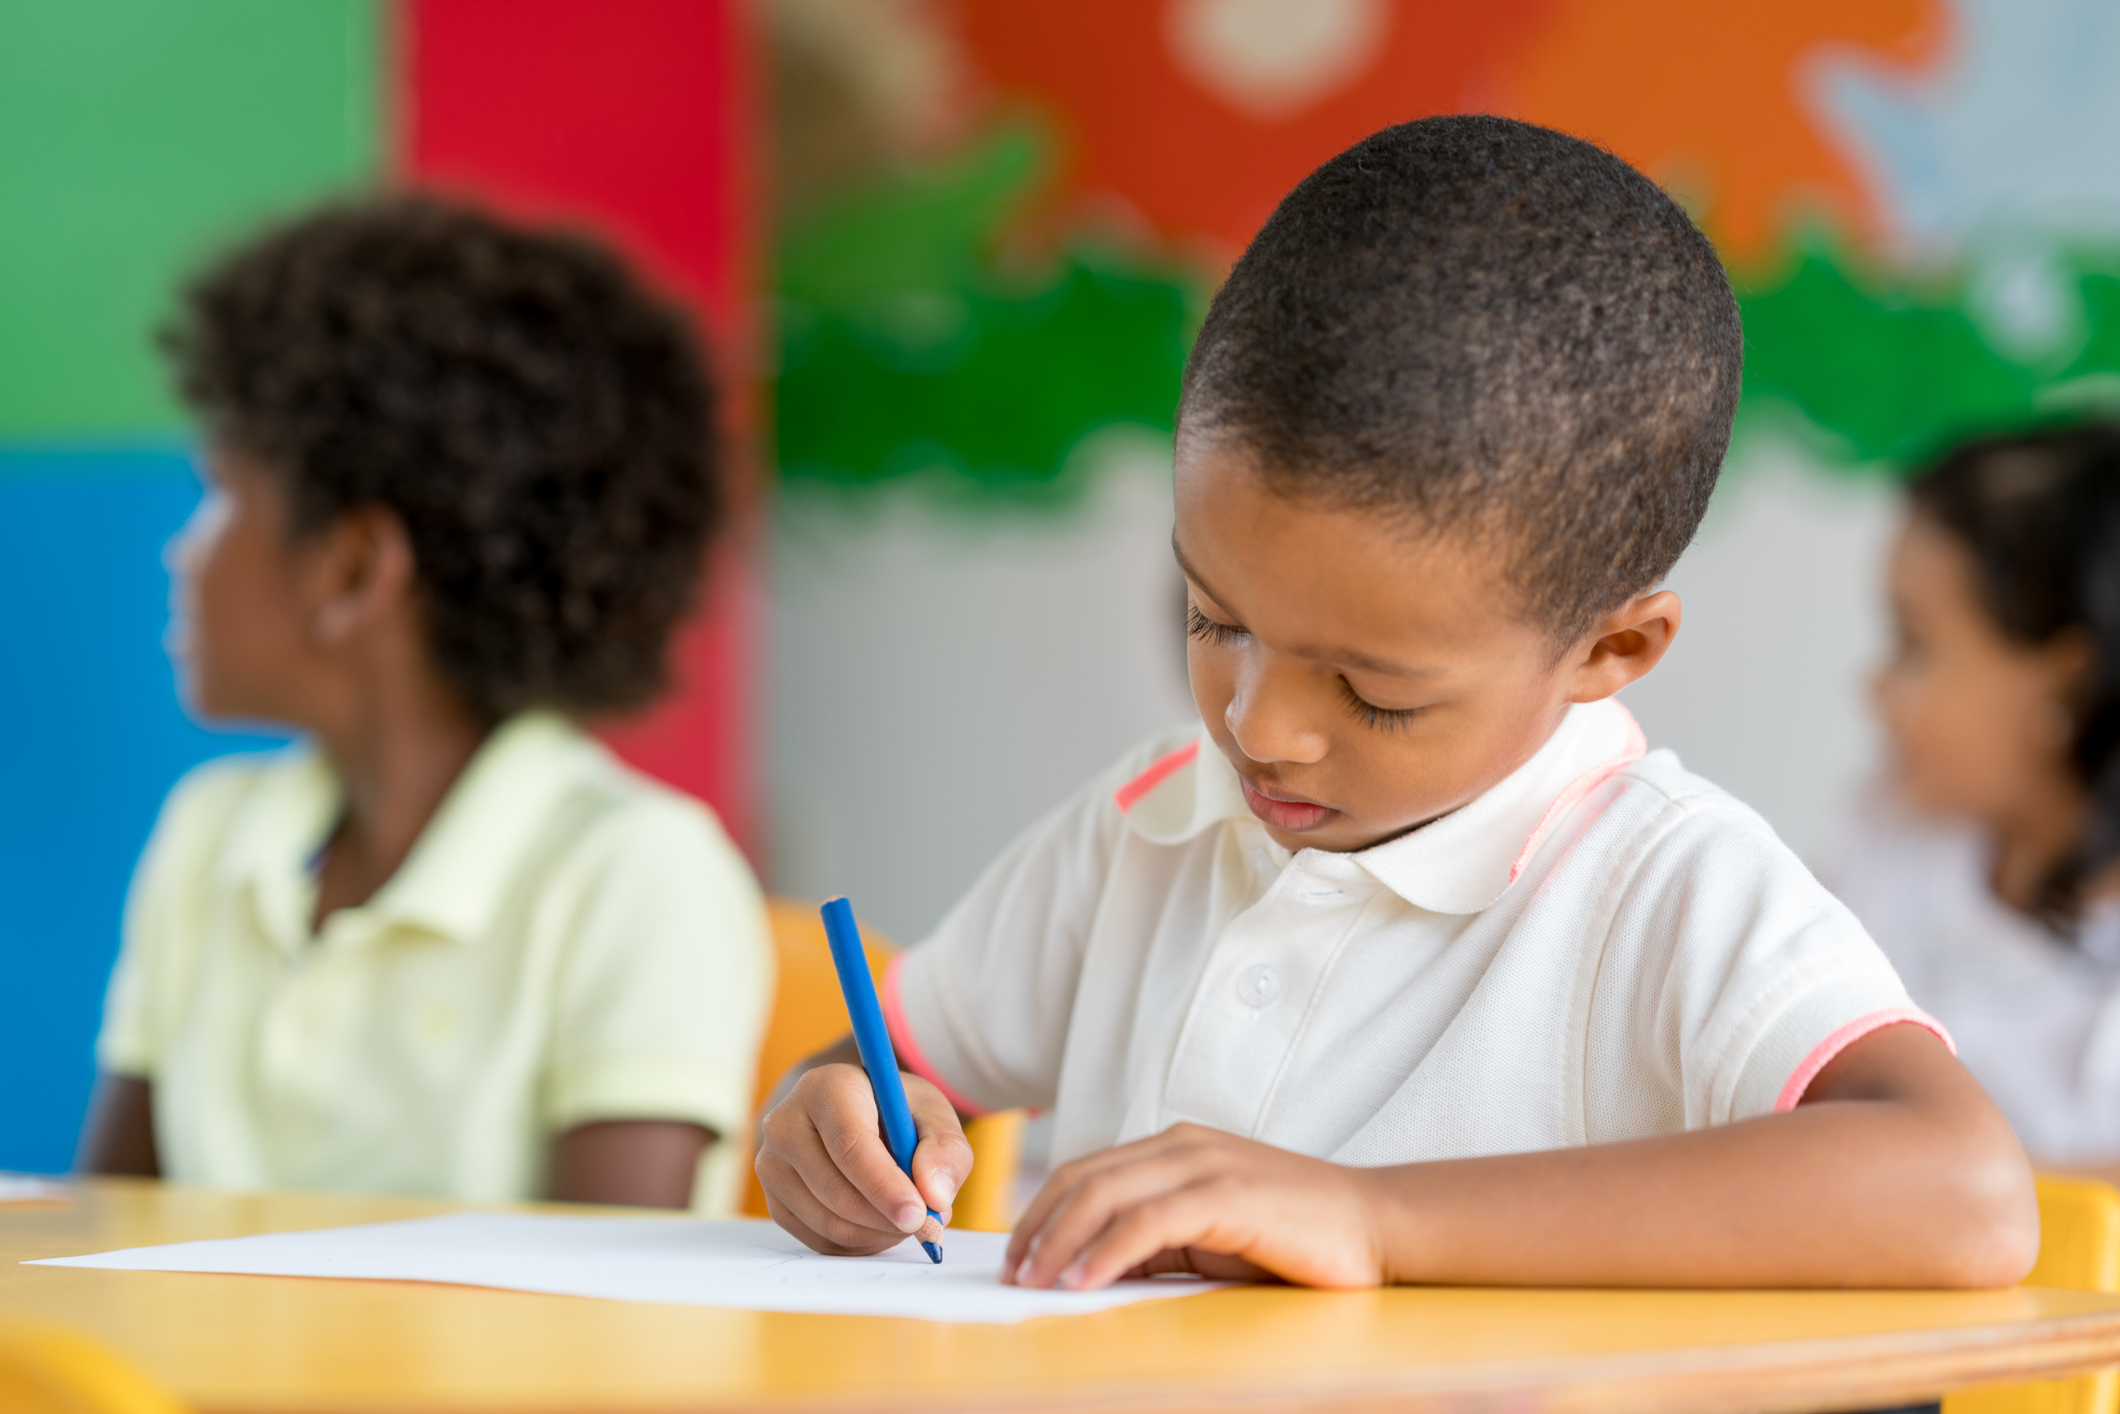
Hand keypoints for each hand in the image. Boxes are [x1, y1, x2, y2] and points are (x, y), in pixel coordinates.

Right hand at [755, 1062, 973, 1254]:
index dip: (885, 1186)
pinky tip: (880, 1223)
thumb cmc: (896, 1113)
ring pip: (828, 1222)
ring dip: (877, 1233)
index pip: (850, 1146)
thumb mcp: (933, 1115)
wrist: (857, 1115)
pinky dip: (859, 1243)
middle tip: (927, 1224)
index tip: (919, 1215)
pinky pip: (819, 1240)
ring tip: (906, 1217)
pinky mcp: (774, 1200)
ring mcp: (772, 1164)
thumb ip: (946, 1149)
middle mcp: (785, 1124)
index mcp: (826, 1088)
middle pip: (836, 1191)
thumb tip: (935, 1195)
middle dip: (887, 1218)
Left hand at [1002, 1123, 1386, 1290]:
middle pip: (1084, 1178)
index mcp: (1178, 1146)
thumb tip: (1093, 1265)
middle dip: (1038, 1226)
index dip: (1043, 1209)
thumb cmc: (1296, 1237)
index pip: (1088, 1170)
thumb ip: (1158, 1237)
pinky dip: (1105, 1252)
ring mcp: (1205, 1166)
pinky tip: (1082, 1281)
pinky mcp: (1227, 1197)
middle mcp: (1184, 1146)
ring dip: (1059, 1241)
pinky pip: (1147, 1223)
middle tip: (1012, 1273)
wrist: (1376, 1227)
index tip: (1017, 1253)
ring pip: (1105, 1195)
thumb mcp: (1211, 1234)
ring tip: (1034, 1281)